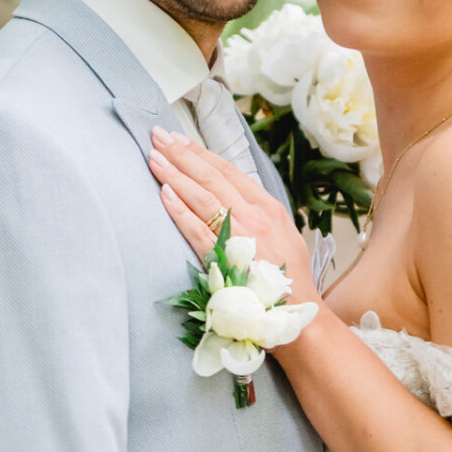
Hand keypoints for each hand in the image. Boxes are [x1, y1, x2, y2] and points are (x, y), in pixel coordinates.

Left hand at [149, 130, 318, 310]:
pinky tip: (164, 193)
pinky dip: (180, 210)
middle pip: (211, 178)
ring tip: (154, 158)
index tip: (180, 140)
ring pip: (202, 197)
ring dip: (175, 175)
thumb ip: (258, 213)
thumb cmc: (287, 278)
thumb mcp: (283, 234)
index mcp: (268, 207)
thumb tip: (232, 196)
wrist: (296, 313)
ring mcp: (240, 236)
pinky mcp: (225, 259)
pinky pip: (197, 229)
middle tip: (159, 137)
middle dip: (182, 155)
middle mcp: (255, 216)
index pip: (228, 171)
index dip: (201, 153)